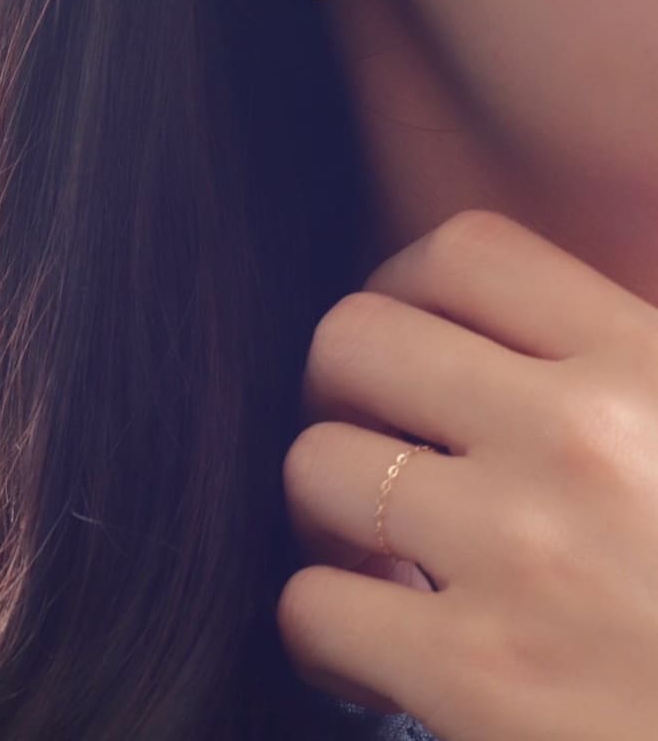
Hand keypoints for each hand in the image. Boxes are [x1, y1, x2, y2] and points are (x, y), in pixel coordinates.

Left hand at [277, 208, 657, 740]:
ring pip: (314, 465)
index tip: (410, 340)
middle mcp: (578, 441)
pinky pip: (312, 609)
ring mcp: (522, 557)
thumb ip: (619, 369)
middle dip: (341, 387)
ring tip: (376, 549)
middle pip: (355, 337)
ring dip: (325, 509)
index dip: (406, 285)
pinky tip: (380, 651)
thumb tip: (508, 332)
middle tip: (373, 439)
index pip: (466, 252)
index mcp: (649, 365)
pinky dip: (325, 631)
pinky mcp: (479, 684)